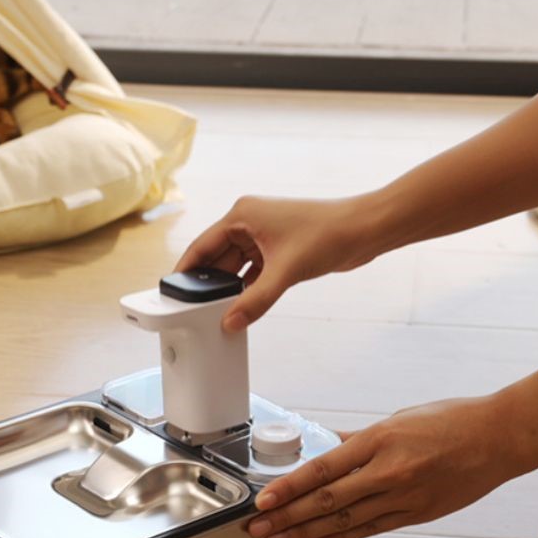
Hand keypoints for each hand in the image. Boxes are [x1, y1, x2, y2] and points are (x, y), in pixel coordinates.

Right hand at [176, 195, 382, 330]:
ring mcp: (264, 236)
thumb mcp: (285, 272)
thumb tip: (231, 322)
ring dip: (230, 289)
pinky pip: (253, 272)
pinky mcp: (278, 250)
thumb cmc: (328, 234)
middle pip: (217, 259)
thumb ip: (255, 301)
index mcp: (242, 215)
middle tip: (198, 311)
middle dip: (210, 285)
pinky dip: (248, 288)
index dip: (186, 271)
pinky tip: (243, 306)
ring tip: (220, 312)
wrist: (364, 230)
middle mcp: (249, 222)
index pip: (202, 246)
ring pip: (236, 268)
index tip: (172, 292)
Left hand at [246, 397, 522, 537]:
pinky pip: (370, 530)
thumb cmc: (452, 420)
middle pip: (326, 501)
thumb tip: (325, 442)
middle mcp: (389, 472)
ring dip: (304, 533)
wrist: (500, 438)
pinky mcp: (417, 514)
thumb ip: (359, 437)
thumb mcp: (399, 419)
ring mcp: (404, 497)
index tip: (263, 501)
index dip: (288, 488)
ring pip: (344, 521)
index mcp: (380, 440)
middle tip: (256, 529)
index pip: (323, 469)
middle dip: (286, 517)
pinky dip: (339, 537)